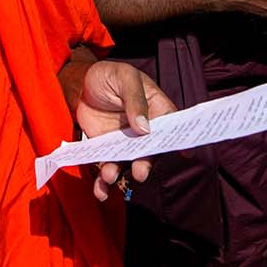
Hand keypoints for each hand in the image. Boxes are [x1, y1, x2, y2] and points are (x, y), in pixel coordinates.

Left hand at [73, 60, 176, 200]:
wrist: (81, 84)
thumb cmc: (109, 75)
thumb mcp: (124, 77)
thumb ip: (135, 99)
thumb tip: (144, 128)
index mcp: (155, 108)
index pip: (172, 125)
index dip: (180, 139)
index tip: (185, 153)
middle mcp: (144, 130)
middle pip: (150, 150)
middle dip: (146, 163)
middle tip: (140, 172)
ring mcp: (126, 142)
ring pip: (129, 163)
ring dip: (120, 174)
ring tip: (109, 176)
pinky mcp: (107, 150)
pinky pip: (109, 168)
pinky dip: (104, 182)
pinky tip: (99, 191)